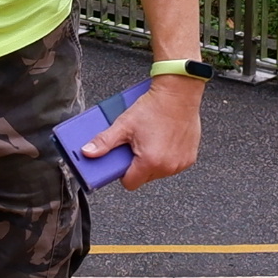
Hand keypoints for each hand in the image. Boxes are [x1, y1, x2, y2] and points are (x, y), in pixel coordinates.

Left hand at [88, 75, 203, 189]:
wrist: (179, 94)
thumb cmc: (154, 107)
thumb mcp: (123, 124)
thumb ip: (104, 142)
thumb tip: (88, 152)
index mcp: (150, 161)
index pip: (130, 183)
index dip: (123, 172)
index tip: (123, 160)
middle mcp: (167, 166)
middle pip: (144, 178)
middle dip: (138, 165)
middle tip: (137, 145)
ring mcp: (180, 163)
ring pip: (159, 172)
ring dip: (153, 161)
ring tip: (151, 140)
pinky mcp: (189, 158)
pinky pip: (173, 165)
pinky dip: (167, 157)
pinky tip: (163, 141)